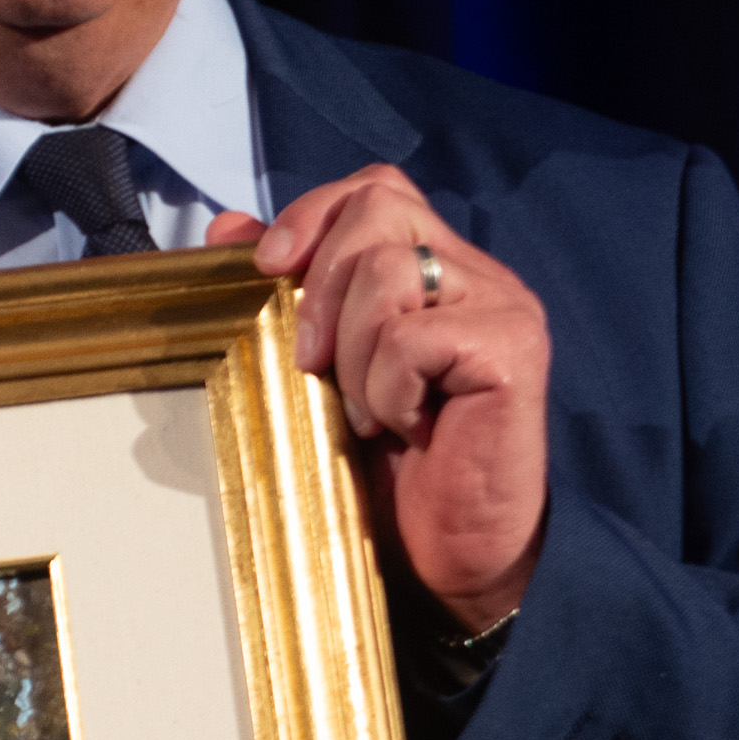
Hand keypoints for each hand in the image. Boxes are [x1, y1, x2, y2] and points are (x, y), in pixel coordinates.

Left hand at [217, 164, 551, 627]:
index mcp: (433, 266)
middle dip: (320, 288)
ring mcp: (502, 306)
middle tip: (313, 366)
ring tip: (367, 411)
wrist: (452, 551)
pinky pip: (415, 337)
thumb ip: (286, 293)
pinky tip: (404, 427)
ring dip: (354, 352)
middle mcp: (476, 273)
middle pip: (378, 209)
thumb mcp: (322, 371)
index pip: (376, 188)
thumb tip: (225, 227)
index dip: (313, 213)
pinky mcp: (513, 350)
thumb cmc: (391, 468)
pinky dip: (387, 388)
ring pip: (389, 271)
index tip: (267, 268)